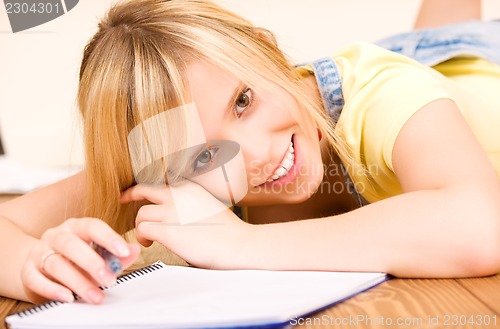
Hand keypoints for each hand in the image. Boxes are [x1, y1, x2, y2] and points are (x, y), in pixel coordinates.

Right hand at [21, 218, 140, 303]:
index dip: (109, 238)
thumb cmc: (74, 257)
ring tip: (95, 295)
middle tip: (110, 279)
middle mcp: (57, 235)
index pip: (92, 226)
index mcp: (76, 226)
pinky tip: (68, 297)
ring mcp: (40, 252)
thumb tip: (134, 250)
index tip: (124, 251)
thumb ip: (116, 253)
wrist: (40, 264)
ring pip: (56, 264)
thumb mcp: (97, 252)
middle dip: (92, 263)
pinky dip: (52, 289)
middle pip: (71, 244)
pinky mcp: (28, 271)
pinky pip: (36, 280)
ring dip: (77, 281)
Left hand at [121, 181, 249, 268]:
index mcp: (188, 187)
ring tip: (150, 239)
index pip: (157, 181)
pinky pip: (143, 231)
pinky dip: (143, 238)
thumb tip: (173, 209)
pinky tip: (151, 244)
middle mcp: (178, 195)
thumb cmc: (227, 231)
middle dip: (129, 197)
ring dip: (141, 228)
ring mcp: (171, 212)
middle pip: (142, 191)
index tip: (132, 193)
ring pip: (140, 215)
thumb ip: (188, 202)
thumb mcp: (207, 204)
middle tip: (122, 203)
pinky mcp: (167, 231)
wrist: (238, 245)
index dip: (141, 188)